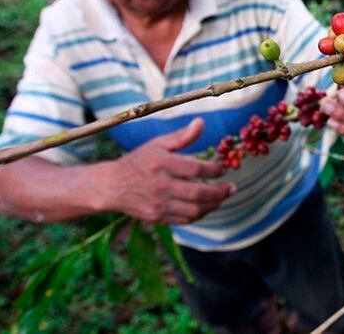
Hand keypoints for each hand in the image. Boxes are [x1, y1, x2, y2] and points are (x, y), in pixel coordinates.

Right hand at [99, 118, 234, 224]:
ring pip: (194, 210)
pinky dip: (199, 214)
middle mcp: (161, 185)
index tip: (223, 168)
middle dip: (220, 192)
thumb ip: (181, 136)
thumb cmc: (138, 161)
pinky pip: (185, 220)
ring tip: (222, 198)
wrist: (111, 186)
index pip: (195, 169)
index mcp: (162, 164)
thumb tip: (201, 122)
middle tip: (232, 188)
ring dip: (213, 205)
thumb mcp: (158, 144)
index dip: (214, 169)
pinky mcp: (157, 218)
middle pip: (198, 193)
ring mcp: (158, 204)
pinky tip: (206, 207)